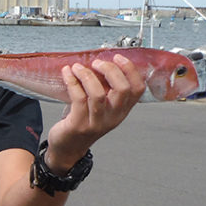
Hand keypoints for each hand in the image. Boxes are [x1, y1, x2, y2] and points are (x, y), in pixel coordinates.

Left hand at [44, 54, 145, 170]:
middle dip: (110, 70)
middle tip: (97, 63)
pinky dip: (72, 82)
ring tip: (77, 67)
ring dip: (87, 75)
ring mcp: (96, 123)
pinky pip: (78, 98)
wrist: (67, 148)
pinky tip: (67, 74)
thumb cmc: (81, 122)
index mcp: (121, 111)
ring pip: (98, 94)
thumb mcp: (100, 107)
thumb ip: (104, 89)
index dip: (130, 70)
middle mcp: (113, 118)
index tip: (118, 57)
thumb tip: (99, 61)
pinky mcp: (79, 125)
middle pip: (122, 89)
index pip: (138, 89)